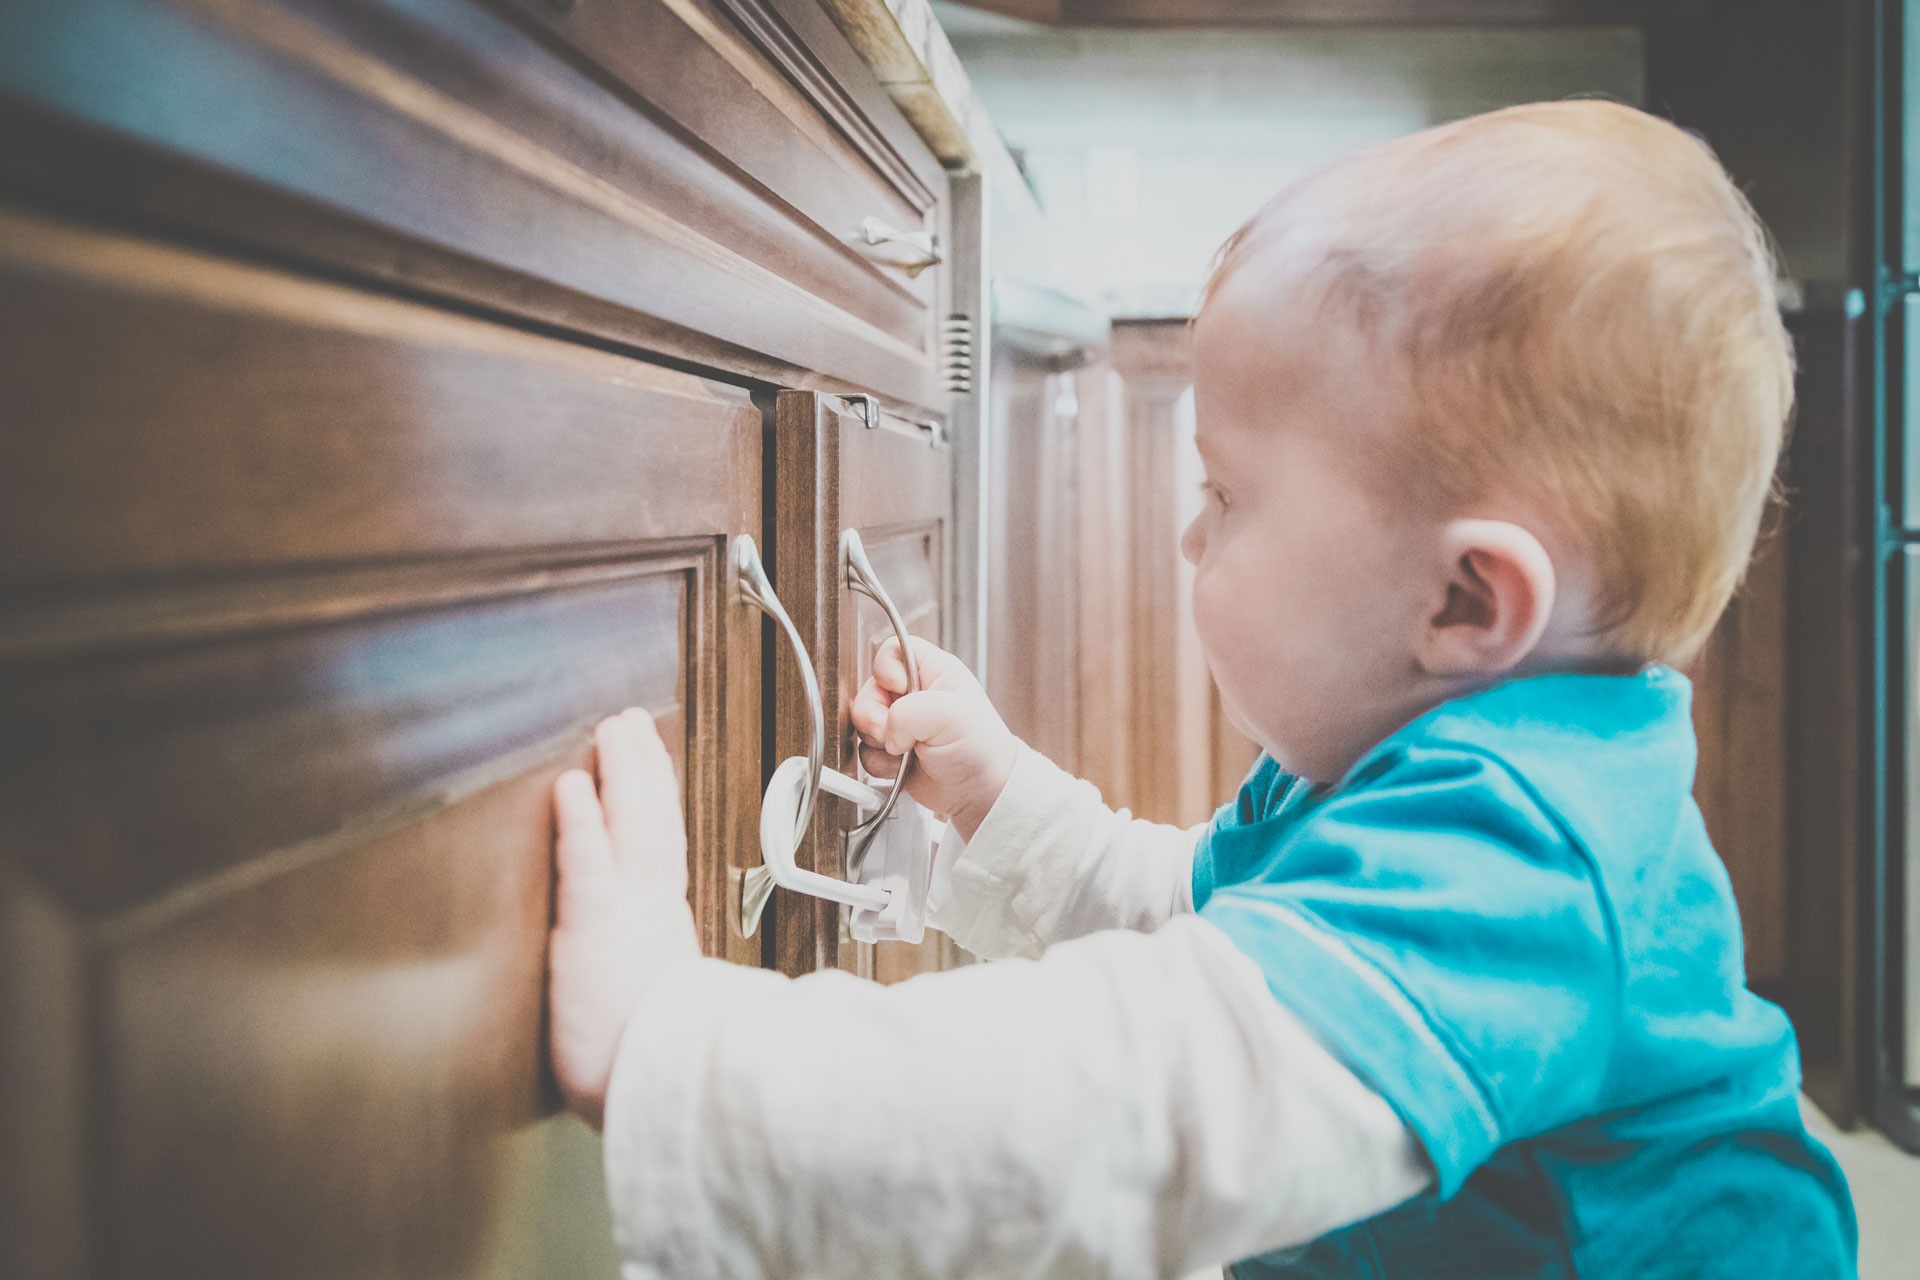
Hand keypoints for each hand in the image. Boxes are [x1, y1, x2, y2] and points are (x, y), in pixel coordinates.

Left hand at [548, 708, 700, 1129]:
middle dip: (643, 768)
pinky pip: (586, 867)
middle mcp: (649, 911)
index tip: (650, 758)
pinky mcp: (593, 934)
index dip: (656, 797)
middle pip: (652, 822)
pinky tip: (571, 786)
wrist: (663, 1094)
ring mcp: (625, 916)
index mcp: (662, 925)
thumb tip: (663, 978)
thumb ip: (656, 978)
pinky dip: (581, 823)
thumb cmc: (652, 1063)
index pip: (660, 845)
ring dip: (620, 775)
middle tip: (631, 723)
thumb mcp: (661, 1008)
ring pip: (628, 828)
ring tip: (611, 730)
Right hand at [849, 637, 1017, 839]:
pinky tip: (902, 767)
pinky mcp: (892, 750)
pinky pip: (866, 751)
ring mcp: (900, 723)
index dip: (886, 669)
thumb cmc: (980, 749)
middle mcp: (913, 694)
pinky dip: (880, 764)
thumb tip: (885, 730)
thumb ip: (907, 712)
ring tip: (908, 751)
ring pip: (864, 722)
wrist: (979, 793)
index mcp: (932, 671)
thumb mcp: (949, 716)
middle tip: (898, 733)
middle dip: (876, 715)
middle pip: (870, 689)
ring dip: (879, 742)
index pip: (892, 650)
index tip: (899, 690)